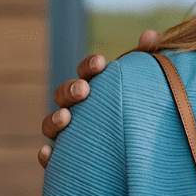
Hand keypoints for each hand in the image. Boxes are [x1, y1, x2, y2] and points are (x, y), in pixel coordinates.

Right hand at [37, 29, 159, 167]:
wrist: (141, 159)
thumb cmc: (142, 114)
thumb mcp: (145, 88)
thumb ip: (147, 60)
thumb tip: (149, 33)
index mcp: (95, 90)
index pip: (85, 73)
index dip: (88, 66)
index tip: (102, 62)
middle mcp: (77, 110)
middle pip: (63, 95)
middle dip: (70, 90)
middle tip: (84, 89)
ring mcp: (69, 136)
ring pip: (50, 125)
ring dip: (55, 119)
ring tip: (67, 117)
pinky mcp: (66, 162)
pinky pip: (51, 160)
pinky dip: (46, 155)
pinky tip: (49, 153)